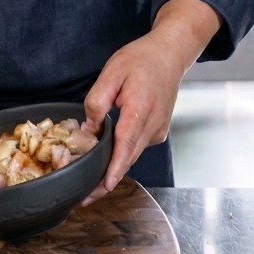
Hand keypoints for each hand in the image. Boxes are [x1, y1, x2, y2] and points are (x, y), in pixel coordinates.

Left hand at [80, 0, 220, 204]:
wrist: (170, 55)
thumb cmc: (141, 60)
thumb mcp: (112, 73)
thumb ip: (97, 101)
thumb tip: (90, 129)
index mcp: (140, 110)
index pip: (125, 146)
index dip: (113, 170)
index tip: (103, 189)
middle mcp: (152, 125)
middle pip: (128, 159)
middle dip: (106, 180)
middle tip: (84, 198)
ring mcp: (158, 130)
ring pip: (132, 155)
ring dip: (114, 169)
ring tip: (90, 184)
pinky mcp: (158, 131)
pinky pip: (136, 147)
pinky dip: (122, 155)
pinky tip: (106, 158)